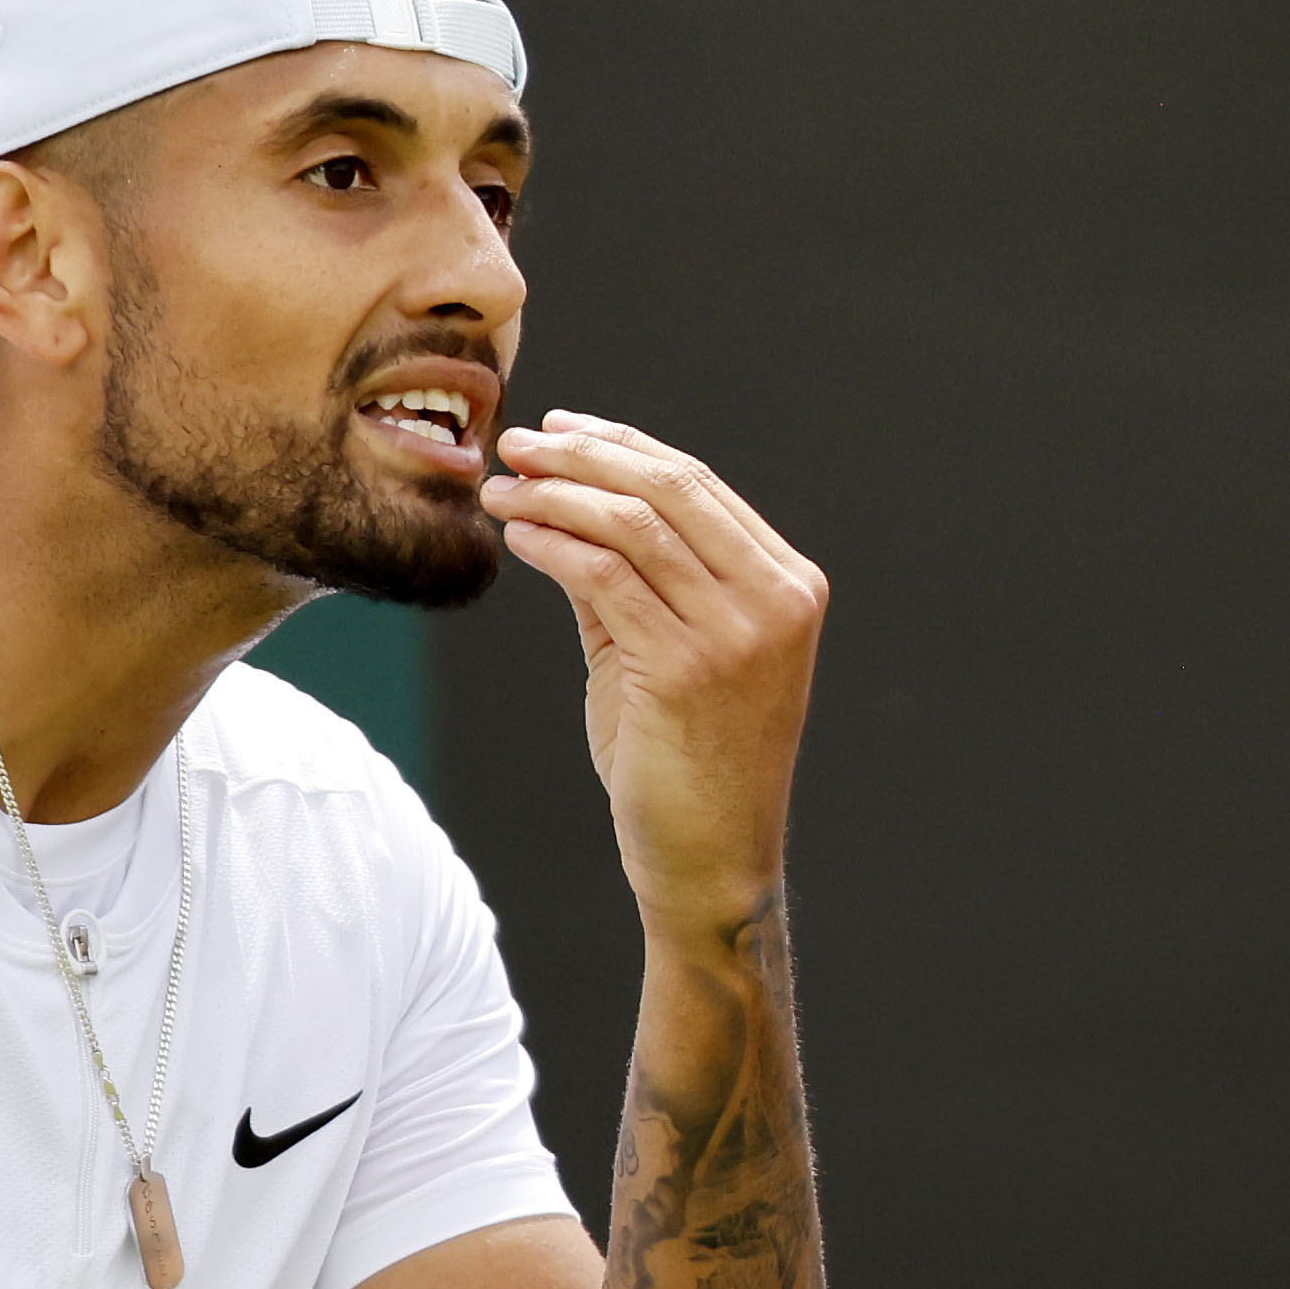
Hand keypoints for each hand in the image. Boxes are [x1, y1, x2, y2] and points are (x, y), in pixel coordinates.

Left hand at [484, 413, 825, 933]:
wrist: (711, 861)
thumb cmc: (689, 761)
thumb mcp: (674, 651)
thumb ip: (639, 577)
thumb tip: (568, 499)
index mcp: (789, 585)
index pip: (697, 484)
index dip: (621, 445)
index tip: (561, 427)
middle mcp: (776, 600)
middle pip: (668, 487)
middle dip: (582, 454)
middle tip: (517, 443)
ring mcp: (739, 634)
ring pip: (632, 524)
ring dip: (555, 494)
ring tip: (500, 488)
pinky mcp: (687, 668)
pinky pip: (604, 578)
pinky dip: (552, 544)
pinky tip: (516, 536)